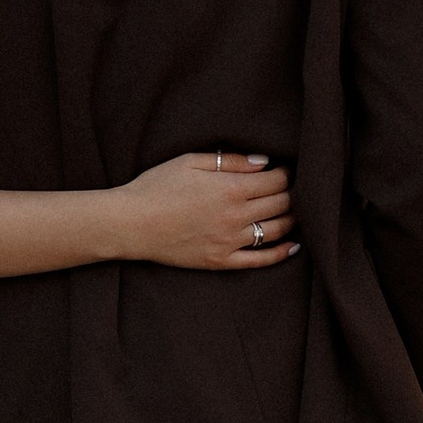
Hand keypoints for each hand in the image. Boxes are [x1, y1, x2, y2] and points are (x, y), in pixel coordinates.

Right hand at [111, 152, 296, 269]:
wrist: (130, 223)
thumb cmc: (156, 187)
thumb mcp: (190, 162)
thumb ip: (230, 161)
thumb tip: (264, 162)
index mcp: (230, 188)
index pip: (276, 181)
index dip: (285, 173)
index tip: (283, 170)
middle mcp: (236, 216)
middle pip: (281, 204)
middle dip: (290, 193)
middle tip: (289, 189)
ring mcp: (230, 241)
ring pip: (276, 230)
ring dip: (290, 218)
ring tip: (291, 211)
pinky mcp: (221, 261)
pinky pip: (260, 260)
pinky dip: (281, 253)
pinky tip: (292, 246)